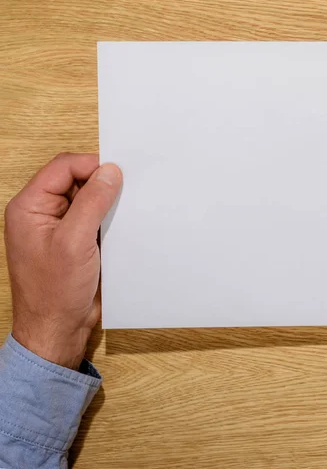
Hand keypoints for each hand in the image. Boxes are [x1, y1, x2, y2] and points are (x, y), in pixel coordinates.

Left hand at [4, 153, 121, 369]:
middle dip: (103, 184)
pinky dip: (111, 218)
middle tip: (127, 191)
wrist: (59, 330)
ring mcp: (61, 227)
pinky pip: (96, 217)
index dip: (92, 165)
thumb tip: (111, 171)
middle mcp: (43, 213)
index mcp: (30, 207)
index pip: (64, 167)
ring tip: (127, 209)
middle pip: (77, 179)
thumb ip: (92, 202)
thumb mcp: (74, 242)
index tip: (119, 174)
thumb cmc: (55, 292)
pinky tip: (124, 225)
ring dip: (109, 203)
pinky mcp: (77, 241)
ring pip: (89, 199)